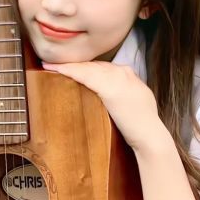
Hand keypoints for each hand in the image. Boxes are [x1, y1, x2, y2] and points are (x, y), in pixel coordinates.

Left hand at [42, 61, 164, 151]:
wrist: (150, 136)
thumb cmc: (141, 125)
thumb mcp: (135, 101)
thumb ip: (122, 92)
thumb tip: (107, 92)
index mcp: (129, 74)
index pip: (102, 67)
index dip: (85, 66)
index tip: (71, 67)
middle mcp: (123, 72)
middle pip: (93, 65)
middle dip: (74, 64)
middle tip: (54, 63)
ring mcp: (117, 78)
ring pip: (87, 67)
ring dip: (67, 65)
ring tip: (50, 65)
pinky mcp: (110, 88)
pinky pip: (84, 75)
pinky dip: (69, 71)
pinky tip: (56, 70)